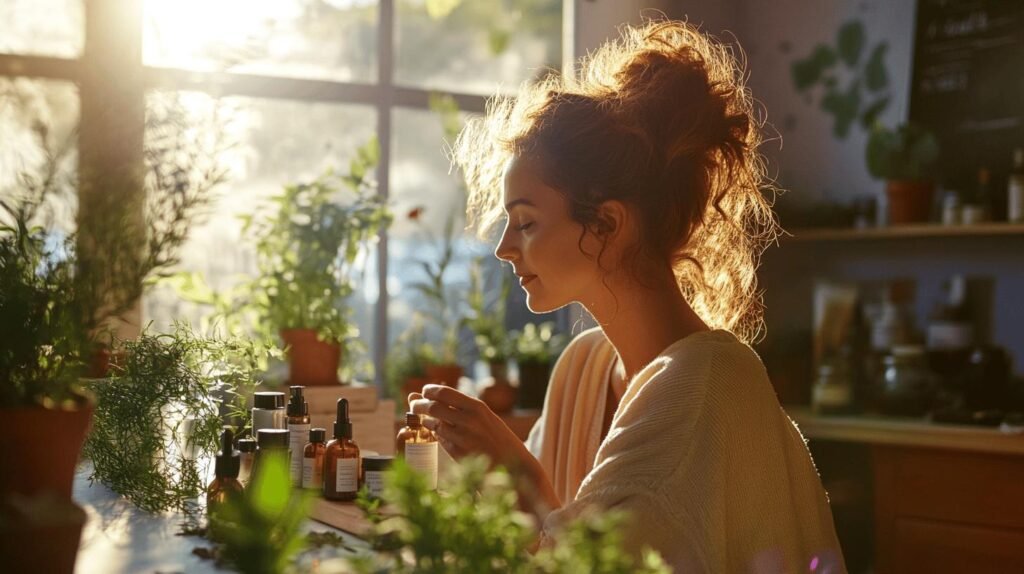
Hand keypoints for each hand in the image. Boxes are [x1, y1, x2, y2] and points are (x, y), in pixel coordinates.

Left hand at [408, 384, 525, 467]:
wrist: (513, 463)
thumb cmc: (497, 436)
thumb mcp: (483, 415)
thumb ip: (456, 405)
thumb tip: (423, 394)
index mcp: (477, 407)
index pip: (443, 392)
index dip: (428, 391)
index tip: (424, 392)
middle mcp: (469, 421)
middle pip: (432, 407)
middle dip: (419, 405)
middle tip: (415, 405)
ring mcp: (463, 439)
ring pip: (434, 425)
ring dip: (428, 422)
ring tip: (431, 420)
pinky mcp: (458, 454)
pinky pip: (441, 440)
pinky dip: (438, 435)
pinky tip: (443, 434)